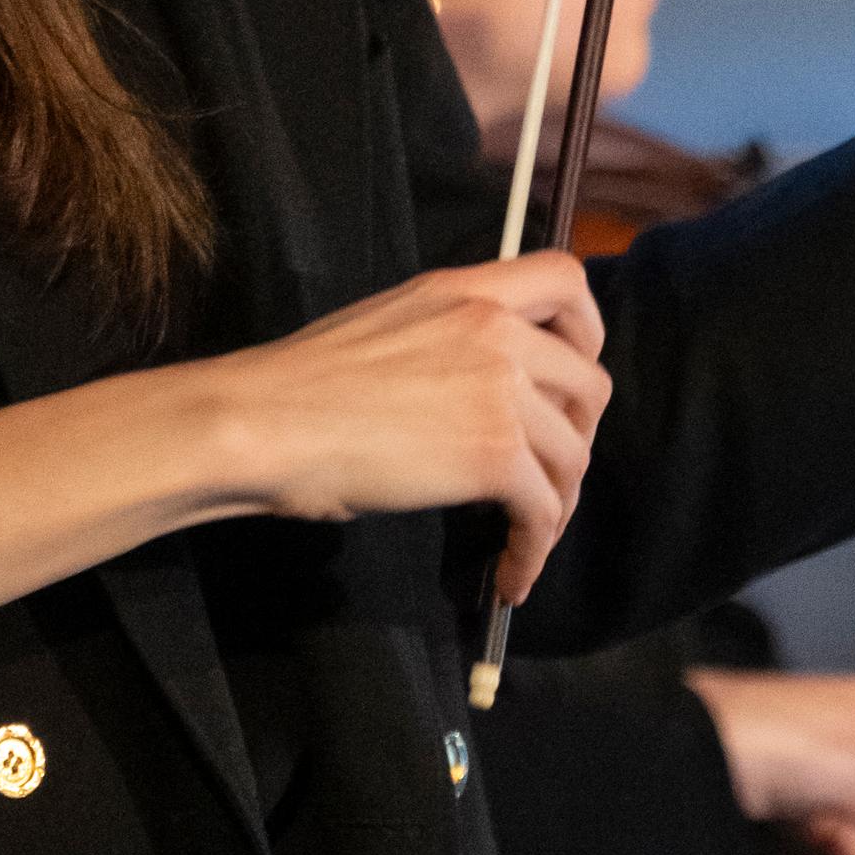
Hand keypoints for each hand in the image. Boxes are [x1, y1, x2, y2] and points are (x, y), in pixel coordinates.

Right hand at [233, 255, 609, 598]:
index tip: (572, 369)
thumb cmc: (300, 383)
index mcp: (467, 291)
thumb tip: (477, 386)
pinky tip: (511, 574)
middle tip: (548, 470)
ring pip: (574, 455)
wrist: (263, 421)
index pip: (568, 280)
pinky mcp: (494, 456)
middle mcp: (496, 331)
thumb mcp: (389, 324)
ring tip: (529, 535)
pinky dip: (534, 550)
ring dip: (560, 502)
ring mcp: (500, 392)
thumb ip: (449, 337)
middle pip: (591, 383)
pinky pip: (543, 511)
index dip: (587, 330)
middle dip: (580, 435)